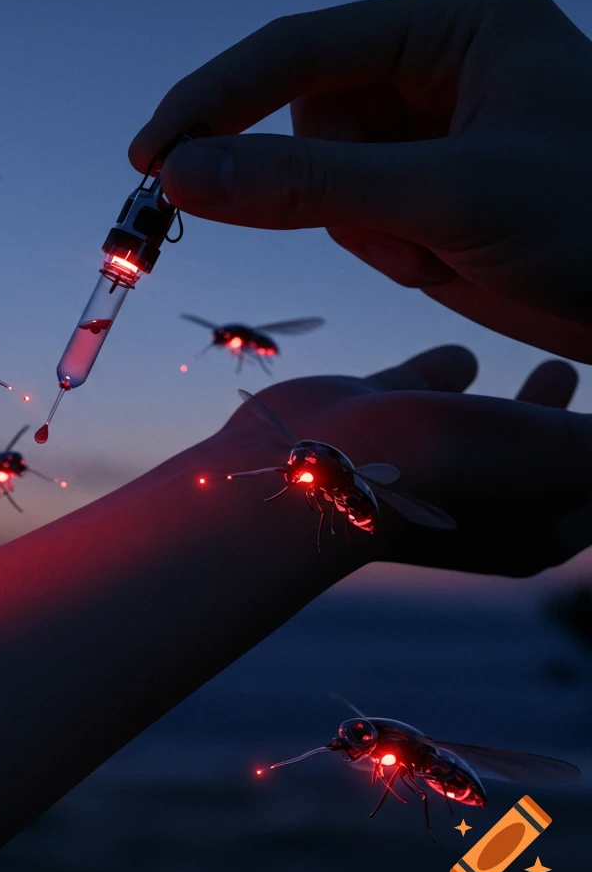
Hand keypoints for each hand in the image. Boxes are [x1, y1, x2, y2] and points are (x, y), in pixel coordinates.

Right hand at [129, 0, 591, 362]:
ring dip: (361, 224)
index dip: (212, 102)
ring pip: (320, 174)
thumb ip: (308, 183)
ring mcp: (427, 130)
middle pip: (304, 117)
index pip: (296, 49)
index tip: (150, 159)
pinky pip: (351, 213)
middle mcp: (435, 66)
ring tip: (437, 244)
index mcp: (454, 25)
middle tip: (370, 227)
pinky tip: (441, 256)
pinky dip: (380, 246)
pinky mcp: (424, 187)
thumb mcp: (448, 195)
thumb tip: (183, 175)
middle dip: (317, 181)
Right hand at [206, 345, 591, 575]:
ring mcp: (424, 457)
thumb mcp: (564, 451)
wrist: (307, 465)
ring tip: (553, 369)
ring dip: (519, 401)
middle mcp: (482, 497)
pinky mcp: (376, 418)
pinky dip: (448, 372)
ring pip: (489, 421)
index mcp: (537, 522)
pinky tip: (465, 348)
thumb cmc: (441, 465)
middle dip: (580, 423)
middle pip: (550, 457)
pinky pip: (430, 388)